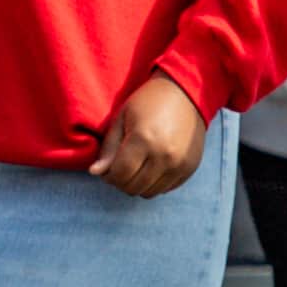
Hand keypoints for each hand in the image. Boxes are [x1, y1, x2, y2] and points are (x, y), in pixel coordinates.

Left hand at [91, 74, 208, 200]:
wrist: (185, 94)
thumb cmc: (148, 102)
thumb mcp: (122, 118)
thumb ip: (109, 148)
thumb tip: (95, 173)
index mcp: (144, 139)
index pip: (120, 174)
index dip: (108, 176)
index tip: (106, 169)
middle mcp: (164, 156)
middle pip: (134, 187)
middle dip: (121, 181)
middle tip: (119, 168)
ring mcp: (180, 164)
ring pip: (149, 192)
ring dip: (137, 185)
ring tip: (135, 168)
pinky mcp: (190, 168)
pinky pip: (165, 189)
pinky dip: (154, 184)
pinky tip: (150, 167)